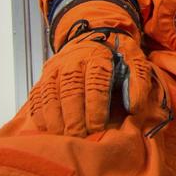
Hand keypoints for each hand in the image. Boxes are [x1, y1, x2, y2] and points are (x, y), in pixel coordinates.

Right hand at [29, 26, 164, 136]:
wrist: (95, 35)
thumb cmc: (117, 54)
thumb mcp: (135, 61)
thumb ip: (138, 83)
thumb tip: (134, 108)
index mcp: (97, 56)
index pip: (95, 84)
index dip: (95, 108)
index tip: (98, 128)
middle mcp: (72, 61)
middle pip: (70, 92)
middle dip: (74, 119)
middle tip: (79, 139)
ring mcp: (54, 69)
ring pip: (50, 96)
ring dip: (56, 120)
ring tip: (64, 140)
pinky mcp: (43, 77)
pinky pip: (37, 98)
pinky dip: (41, 116)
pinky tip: (49, 131)